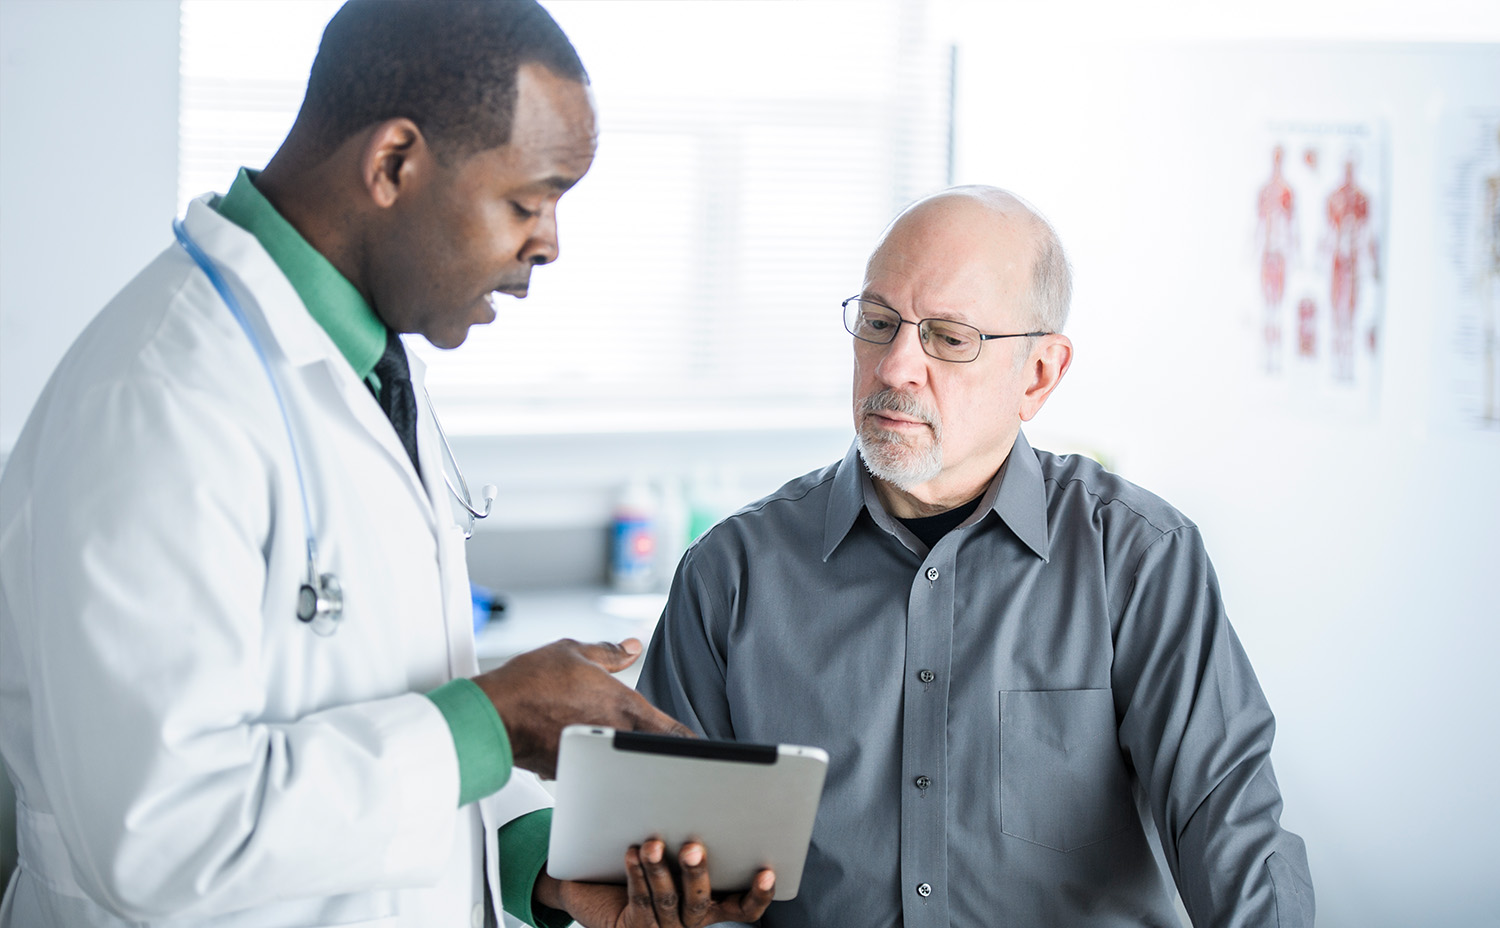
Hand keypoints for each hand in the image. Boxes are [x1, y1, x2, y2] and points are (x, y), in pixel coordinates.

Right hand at [473, 638, 692, 777]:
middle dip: (661, 752)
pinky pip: (593, 769)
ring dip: (626, 758)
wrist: (493, 715)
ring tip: (622, 751)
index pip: (673, 732)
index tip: (706, 749)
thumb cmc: (530, 682)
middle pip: (652, 752)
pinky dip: (595, 763)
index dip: (693, 743)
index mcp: (624, 706)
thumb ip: (610, 652)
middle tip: (673, 754)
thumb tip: (633, 646)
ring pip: (622, 763)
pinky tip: (582, 750)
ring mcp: (594, 759)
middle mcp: (613, 735)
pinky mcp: (571, 772)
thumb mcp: (574, 652)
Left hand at [537, 839, 775, 927]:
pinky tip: (633, 852)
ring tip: (653, 844)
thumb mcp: (681, 840)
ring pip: (667, 900)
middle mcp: (692, 920)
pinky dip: (637, 875)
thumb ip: (696, 818)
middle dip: (697, 873)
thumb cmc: (652, 853)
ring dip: (660, 870)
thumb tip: (700, 767)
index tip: (766, 871)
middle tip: (693, 847)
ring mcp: (664, 926)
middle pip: (701, 901)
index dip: (759, 893)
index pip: (745, 907)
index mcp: (714, 903)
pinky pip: (639, 900)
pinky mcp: (635, 927)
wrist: (601, 886)